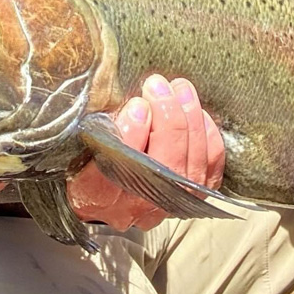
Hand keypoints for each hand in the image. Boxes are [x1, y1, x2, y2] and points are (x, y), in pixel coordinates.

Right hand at [66, 73, 225, 230]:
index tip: (138, 105)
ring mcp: (168, 206)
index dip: (132, 135)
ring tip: (180, 88)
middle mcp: (136, 206)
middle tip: (159, 87)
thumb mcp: (82, 146)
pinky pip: (210, 167)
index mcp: (98, 194)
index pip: (119, 168)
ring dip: (189, 119)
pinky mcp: (192, 199)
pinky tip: (198, 113)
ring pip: (191, 164)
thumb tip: (134, 103)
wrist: (105, 196)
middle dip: (167, 118)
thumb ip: (101, 127)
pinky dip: (207, 137)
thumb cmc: (89, 162)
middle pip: (163, 166)